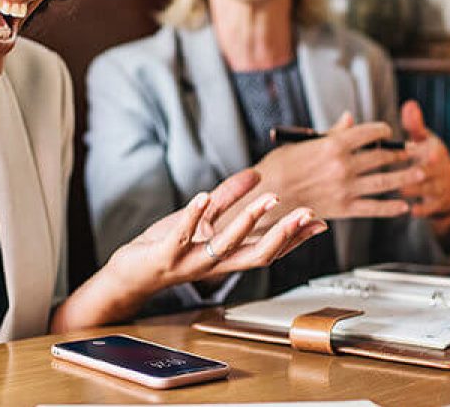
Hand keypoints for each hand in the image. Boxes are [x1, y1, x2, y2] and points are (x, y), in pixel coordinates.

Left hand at [106, 169, 326, 299]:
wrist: (131, 273)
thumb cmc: (168, 247)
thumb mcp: (201, 219)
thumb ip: (227, 198)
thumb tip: (255, 175)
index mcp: (226, 256)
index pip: (269, 250)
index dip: (294, 239)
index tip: (318, 223)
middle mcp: (215, 264)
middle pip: (258, 254)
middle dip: (284, 234)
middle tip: (305, 214)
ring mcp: (191, 261)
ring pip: (226, 245)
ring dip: (248, 221)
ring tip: (267, 198)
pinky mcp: (166, 254)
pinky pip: (182, 235)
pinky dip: (193, 215)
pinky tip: (203, 195)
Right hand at [251, 112, 418, 221]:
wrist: (265, 196)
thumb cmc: (277, 167)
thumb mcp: (301, 143)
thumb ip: (330, 133)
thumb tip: (349, 119)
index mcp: (333, 144)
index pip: (369, 132)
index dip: (383, 130)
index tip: (388, 132)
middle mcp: (344, 165)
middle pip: (382, 156)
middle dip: (400, 152)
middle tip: (412, 151)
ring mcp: (346, 188)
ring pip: (385, 181)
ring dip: (405, 177)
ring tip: (419, 173)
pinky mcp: (344, 208)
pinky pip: (374, 208)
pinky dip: (391, 208)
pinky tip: (403, 206)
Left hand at [399, 100, 449, 236]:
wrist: (448, 184)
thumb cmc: (427, 156)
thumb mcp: (425, 139)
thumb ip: (415, 124)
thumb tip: (409, 104)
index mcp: (435, 151)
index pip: (430, 149)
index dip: (421, 149)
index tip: (413, 148)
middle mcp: (439, 169)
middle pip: (427, 170)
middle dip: (415, 170)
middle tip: (397, 170)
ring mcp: (439, 187)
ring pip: (425, 189)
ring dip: (411, 189)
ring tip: (396, 188)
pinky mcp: (437, 204)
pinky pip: (429, 208)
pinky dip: (421, 209)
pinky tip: (411, 210)